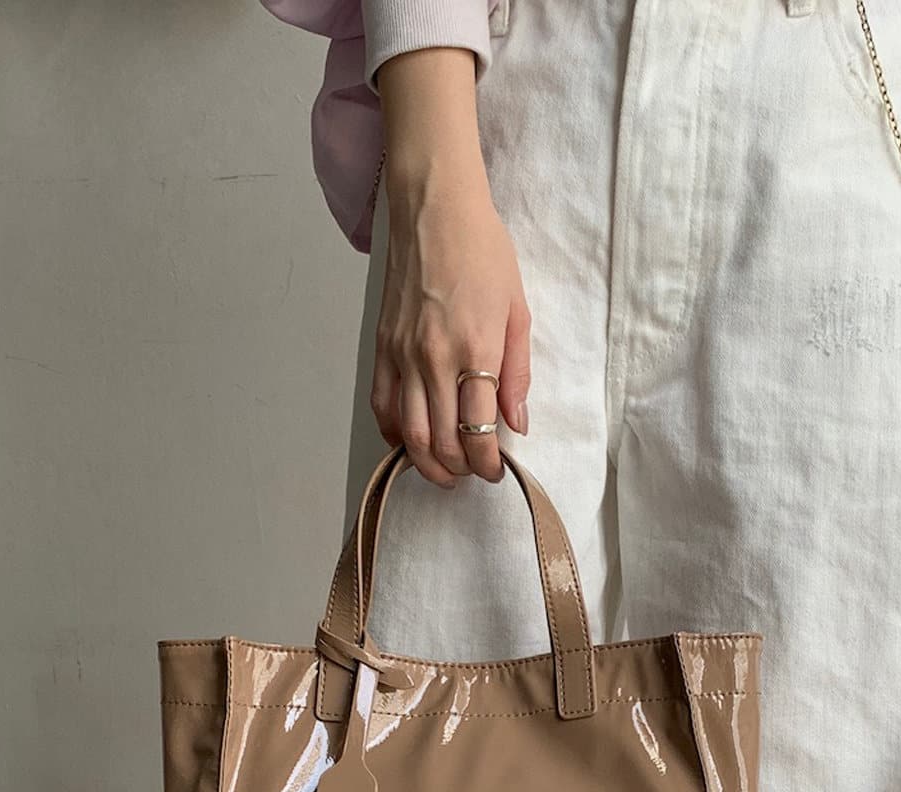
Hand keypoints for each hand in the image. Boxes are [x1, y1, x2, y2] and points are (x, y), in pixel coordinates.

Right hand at [371, 172, 531, 488]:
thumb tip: (517, 422)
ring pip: (409, 432)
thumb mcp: (518, 310)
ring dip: (426, 462)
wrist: (435, 208)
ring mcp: (404, 354)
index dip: (488, 462)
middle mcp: (435, 359)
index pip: (479, 431)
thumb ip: (517, 373)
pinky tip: (407, 443)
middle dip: (459, 469)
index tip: (496, 470)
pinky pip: (383, 404)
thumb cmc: (482, 251)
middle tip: (472, 474)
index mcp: (476, 350)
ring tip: (443, 471)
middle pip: (442, 440)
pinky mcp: (383, 346)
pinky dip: (392, 433)